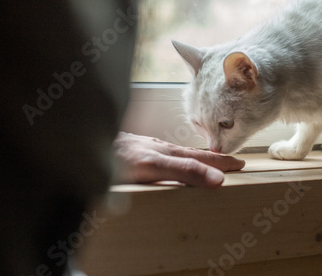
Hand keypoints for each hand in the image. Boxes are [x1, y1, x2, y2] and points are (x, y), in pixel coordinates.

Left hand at [113, 132, 244, 186]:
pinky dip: (175, 160)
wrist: (82, 143)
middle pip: (191, 155)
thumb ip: (182, 170)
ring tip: (207, 162)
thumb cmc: (114, 157)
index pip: (202, 159)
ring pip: (176, 155)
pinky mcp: (133, 154)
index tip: (240, 164)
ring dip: (195, 159)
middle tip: (232, 161)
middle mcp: (158, 149)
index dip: (221, 163)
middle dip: (213, 159)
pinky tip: (168, 163)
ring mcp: (145, 149)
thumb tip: (216, 178)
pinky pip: (162, 157)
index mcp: (167, 153)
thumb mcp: (152, 166)